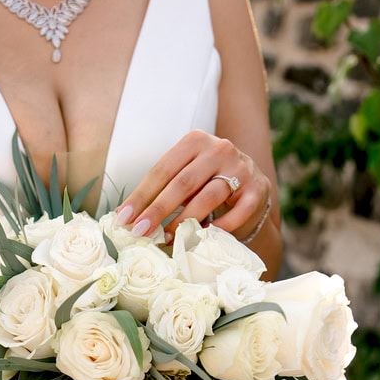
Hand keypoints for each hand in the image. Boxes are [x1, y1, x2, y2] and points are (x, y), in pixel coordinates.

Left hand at [115, 129, 270, 241]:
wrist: (251, 189)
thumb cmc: (208, 184)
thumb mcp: (185, 178)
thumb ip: (161, 191)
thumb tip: (124, 217)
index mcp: (195, 141)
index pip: (162, 170)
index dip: (141, 196)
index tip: (123, 218)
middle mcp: (219, 149)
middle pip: (182, 183)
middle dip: (158, 210)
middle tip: (140, 232)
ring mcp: (241, 169)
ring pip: (208, 198)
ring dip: (184, 222)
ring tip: (166, 238)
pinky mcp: (257, 190)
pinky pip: (235, 214)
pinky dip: (217, 228)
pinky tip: (201, 237)